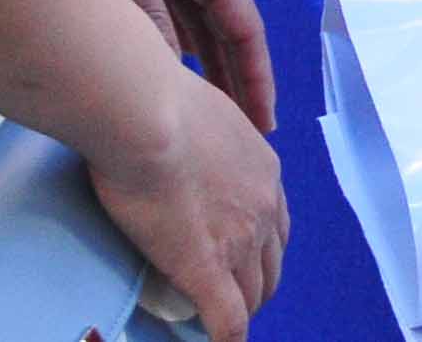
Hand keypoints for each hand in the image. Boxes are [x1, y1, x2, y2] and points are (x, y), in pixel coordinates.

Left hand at [66, 0, 274, 132]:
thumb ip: (142, 14)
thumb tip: (164, 74)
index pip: (243, 29)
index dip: (255, 78)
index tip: (264, 126)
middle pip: (226, 30)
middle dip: (237, 80)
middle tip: (243, 135)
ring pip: (197, 22)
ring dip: (206, 65)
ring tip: (209, 114)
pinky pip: (171, 9)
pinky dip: (176, 43)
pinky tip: (167, 68)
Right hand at [84, 67, 286, 341]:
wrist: (147, 114)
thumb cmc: (160, 103)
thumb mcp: (202, 114)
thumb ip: (205, 139)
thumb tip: (184, 141)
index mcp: (264, 171)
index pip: (274, 226)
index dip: (257, 249)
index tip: (239, 260)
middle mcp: (264, 207)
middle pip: (270, 265)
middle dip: (253, 284)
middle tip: (229, 298)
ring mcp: (240, 239)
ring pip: (252, 295)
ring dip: (238, 311)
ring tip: (217, 324)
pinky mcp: (207, 267)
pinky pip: (227, 319)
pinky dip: (226, 338)